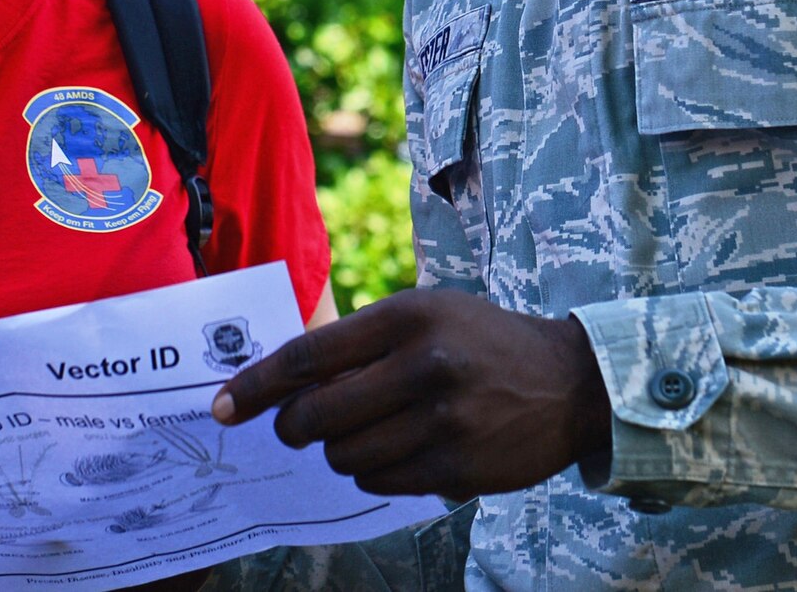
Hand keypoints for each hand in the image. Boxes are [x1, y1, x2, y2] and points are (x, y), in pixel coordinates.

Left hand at [210, 288, 612, 501]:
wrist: (572, 382)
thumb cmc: (483, 342)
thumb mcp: (429, 314)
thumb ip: (363, 342)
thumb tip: (286, 384)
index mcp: (409, 316)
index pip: (309, 356)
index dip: (256, 386)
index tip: (224, 406)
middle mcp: (424, 365)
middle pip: (316, 416)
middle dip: (293, 428)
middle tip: (296, 428)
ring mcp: (442, 420)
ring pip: (343, 456)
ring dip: (339, 452)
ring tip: (365, 433)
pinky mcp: (456, 465)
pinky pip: (379, 482)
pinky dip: (373, 472)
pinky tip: (398, 451)